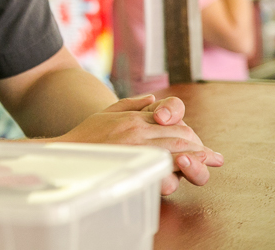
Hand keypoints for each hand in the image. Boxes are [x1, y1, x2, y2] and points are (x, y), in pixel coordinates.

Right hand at [55, 95, 222, 194]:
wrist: (65, 153)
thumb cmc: (85, 136)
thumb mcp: (107, 112)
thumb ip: (131, 104)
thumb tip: (151, 99)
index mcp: (135, 118)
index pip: (174, 121)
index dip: (192, 135)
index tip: (208, 150)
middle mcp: (138, 130)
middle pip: (180, 136)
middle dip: (197, 148)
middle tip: (209, 158)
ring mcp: (135, 147)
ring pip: (176, 150)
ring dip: (193, 159)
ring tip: (203, 164)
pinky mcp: (131, 163)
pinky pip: (159, 169)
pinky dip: (174, 173)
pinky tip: (180, 177)